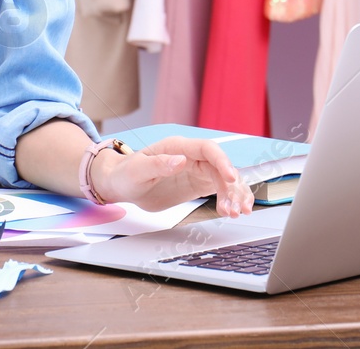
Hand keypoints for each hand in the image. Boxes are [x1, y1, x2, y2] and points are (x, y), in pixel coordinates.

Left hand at [90, 136, 253, 217]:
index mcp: (179, 147)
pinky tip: (233, 211)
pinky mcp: (197, 184)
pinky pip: (219, 189)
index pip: (208, 149)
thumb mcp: (138, 170)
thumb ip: (159, 164)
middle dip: (232, 187)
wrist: (122, 185)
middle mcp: (192, 156)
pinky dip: (229, 199)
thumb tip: (181, 160)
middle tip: (235, 208)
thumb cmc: (126, 173)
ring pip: (224, 179)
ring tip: (237, 212)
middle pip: (221, 167)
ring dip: (234, 195)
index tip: (231, 178)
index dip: (223, 161)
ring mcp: (197, 170)